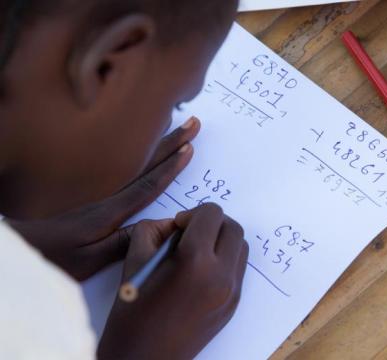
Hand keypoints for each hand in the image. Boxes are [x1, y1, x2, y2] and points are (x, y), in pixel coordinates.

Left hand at [6, 117, 200, 280]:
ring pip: (135, 159)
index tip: (189, 148)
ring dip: (158, 141)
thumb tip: (159, 228)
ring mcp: (99, 190)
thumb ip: (123, 243)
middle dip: (172, 142)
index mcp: (110, 209)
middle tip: (193, 124)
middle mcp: (108, 193)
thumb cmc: (53, 256)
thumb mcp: (89, 260)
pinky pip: (122, 164)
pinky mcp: (92, 192)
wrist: (20, 246)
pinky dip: (137, 149)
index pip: (149, 183)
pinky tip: (142, 145)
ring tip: (172, 122)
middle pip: (147, 162)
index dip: (171, 166)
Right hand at [97, 204, 248, 359]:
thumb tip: (176, 223)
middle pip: (232, 227)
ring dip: (222, 240)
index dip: (193, 213)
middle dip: (211, 223)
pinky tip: (202, 271)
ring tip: (197, 252)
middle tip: (189, 234)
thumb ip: (155, 228)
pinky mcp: (234, 305)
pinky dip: (225, 260)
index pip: (212, 214)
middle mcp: (221, 276)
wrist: (142, 359)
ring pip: (240, 247)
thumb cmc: (132, 311)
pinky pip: (238, 269)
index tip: (178, 226)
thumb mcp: (134, 258)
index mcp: (195, 261)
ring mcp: (231, 292)